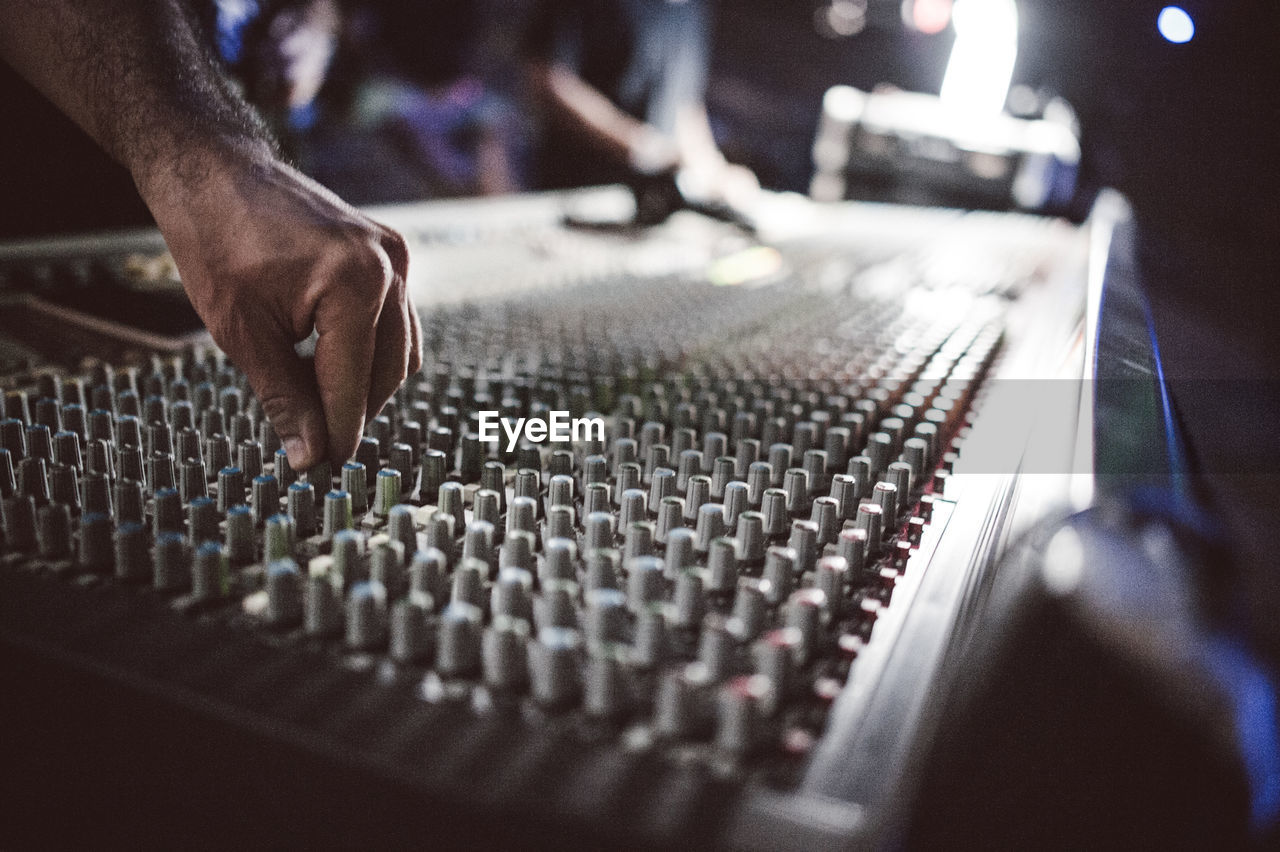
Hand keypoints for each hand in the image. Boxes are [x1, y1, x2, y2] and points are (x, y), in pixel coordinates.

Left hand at [139, 146, 421, 469]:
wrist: (214, 170)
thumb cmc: (217, 240)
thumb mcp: (242, 332)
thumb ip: (283, 397)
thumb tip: (309, 456)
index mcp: (355, 284)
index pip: (353, 383)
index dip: (338, 432)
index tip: (323, 470)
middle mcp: (388, 267)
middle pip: (388, 371)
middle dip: (355, 411)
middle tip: (320, 446)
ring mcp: (395, 255)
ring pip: (400, 348)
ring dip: (368, 384)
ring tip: (325, 409)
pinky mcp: (391, 251)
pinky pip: (397, 319)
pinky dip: (373, 350)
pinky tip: (335, 365)